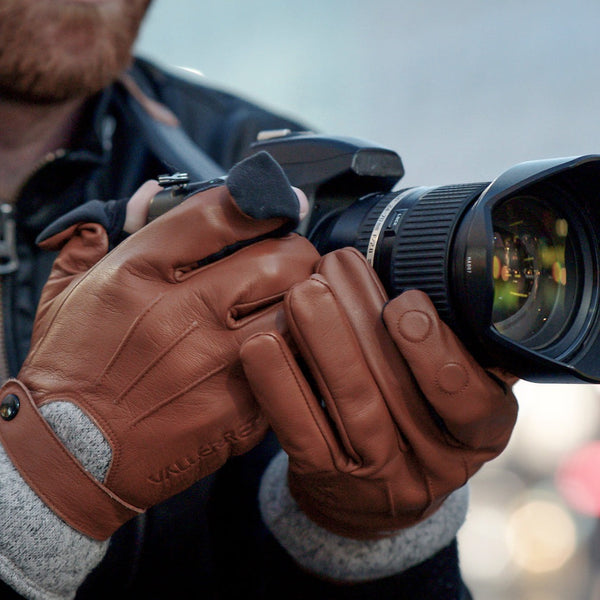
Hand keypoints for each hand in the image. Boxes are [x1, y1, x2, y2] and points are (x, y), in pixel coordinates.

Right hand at [0, 153, 319, 539]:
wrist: (72, 459)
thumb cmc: (71, 374)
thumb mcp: (68, 293)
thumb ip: (102, 237)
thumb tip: (146, 197)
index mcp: (137, 276)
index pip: (218, 215)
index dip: (261, 201)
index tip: (280, 203)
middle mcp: (182, 314)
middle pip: (278, 258)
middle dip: (296, 250)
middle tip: (292, 258)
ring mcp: (215, 364)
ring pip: (298, 309)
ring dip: (306, 300)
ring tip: (298, 301)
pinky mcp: (240, 410)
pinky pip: (295, 364)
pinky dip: (300, 349)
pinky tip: (290, 348)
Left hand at [241, 247, 517, 539]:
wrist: (375, 493)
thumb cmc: (416, 420)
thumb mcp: (452, 396)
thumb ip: (449, 348)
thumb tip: (419, 273)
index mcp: (477, 434)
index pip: (472, 402)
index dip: (439, 353)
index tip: (405, 302)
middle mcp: (435, 463)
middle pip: (400, 392)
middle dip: (366, 321)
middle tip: (338, 269)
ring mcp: (379, 477)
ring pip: (353, 405)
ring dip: (325, 343)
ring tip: (303, 292)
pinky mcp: (327, 479)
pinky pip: (303, 432)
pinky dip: (281, 385)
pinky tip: (263, 345)